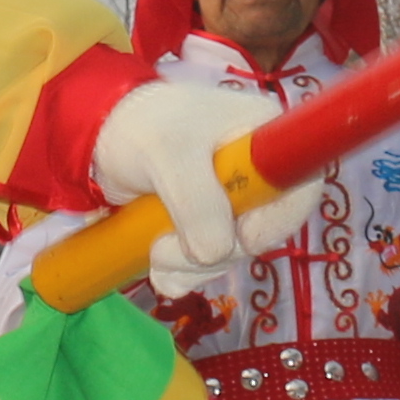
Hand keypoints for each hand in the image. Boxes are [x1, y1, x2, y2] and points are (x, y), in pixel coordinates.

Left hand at [93, 81, 303, 290]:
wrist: (99, 138)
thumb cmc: (140, 127)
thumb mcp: (168, 152)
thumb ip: (196, 201)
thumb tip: (215, 253)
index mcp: (266, 137)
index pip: (301, 186)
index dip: (280, 220)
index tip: (244, 238)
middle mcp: (258, 173)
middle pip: (263, 231)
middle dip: (216, 251)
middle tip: (164, 249)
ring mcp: (232, 203)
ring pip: (231, 254)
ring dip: (192, 267)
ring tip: (154, 255)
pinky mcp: (206, 226)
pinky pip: (208, 263)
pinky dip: (183, 273)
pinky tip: (158, 269)